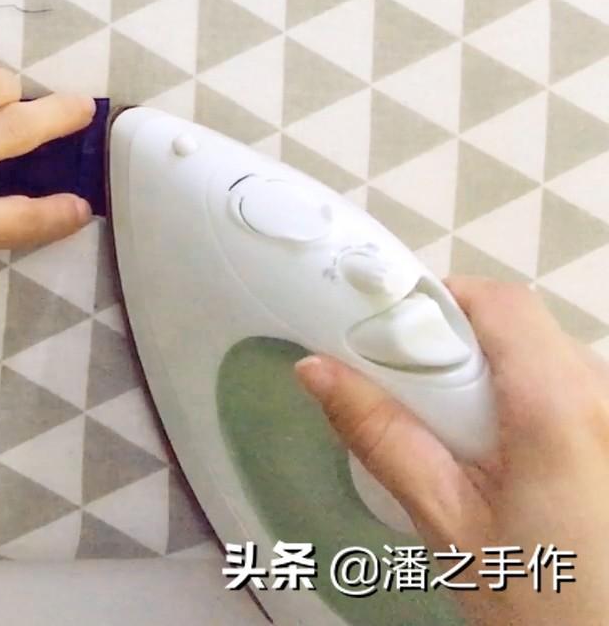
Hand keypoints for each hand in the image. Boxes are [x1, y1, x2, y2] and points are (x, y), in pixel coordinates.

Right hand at [297, 278, 608, 624]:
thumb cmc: (541, 599)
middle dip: (459, 348)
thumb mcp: (447, 520)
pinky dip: (530, 409)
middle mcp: (606, 399)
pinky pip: (574, 397)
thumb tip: (317, 370)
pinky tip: (506, 468)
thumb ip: (383, 435)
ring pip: (548, 362)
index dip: (438, 300)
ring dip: (495, 382)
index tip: (386, 336)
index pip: (498, 301)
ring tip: (459, 447)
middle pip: (523, 329)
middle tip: (412, 403)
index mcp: (558, 407)